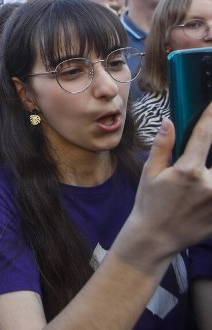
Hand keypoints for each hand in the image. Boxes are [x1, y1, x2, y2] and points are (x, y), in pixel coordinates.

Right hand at [117, 105, 211, 270]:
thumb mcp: (150, 173)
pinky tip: (205, 189)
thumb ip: (163, 146)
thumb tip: (168, 122)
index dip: (210, 117)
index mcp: (188, 170)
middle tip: (198, 157)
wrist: (156, 238)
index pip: (204, 135)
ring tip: (200, 177)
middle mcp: (208, 184)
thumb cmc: (150, 203)